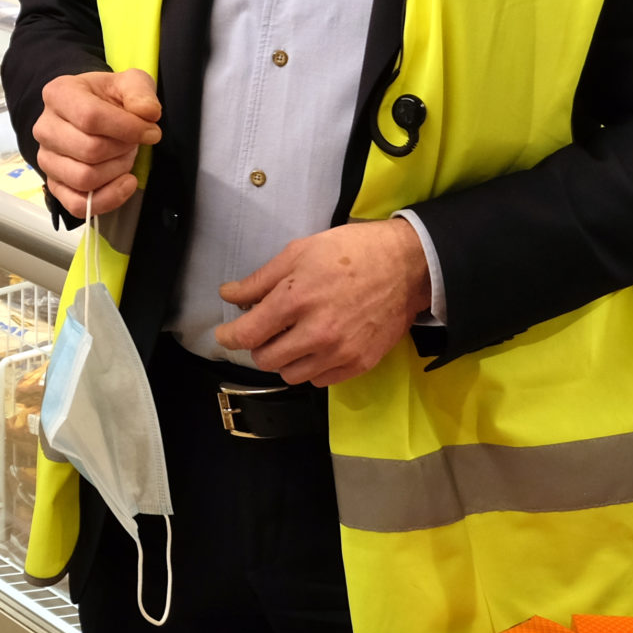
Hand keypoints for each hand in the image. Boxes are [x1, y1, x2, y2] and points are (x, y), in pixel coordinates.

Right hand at [32, 68, 160, 218]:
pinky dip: (108, 199)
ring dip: (116, 171)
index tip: (151, 131)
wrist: (91, 112)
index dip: (127, 128)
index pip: (90, 117)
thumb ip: (140, 92)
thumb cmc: (108, 98)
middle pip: (89, 150)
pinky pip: (77, 205)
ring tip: (125, 158)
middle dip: (123, 150)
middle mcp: (45, 127)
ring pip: (84, 178)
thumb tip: (148, 113)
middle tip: (134, 143)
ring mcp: (46, 159)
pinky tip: (125, 183)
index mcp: (58, 94)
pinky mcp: (54, 185)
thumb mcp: (129, 83)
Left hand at [214, 221, 432, 387]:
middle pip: (266, 360)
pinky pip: (320, 381)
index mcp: (295, 300)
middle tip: (267, 329)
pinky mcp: (359, 364)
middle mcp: (315, 332)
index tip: (226, 334)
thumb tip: (229, 295)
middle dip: (259, 345)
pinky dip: (312, 367)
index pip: (248, 334)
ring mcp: (339, 352)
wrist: (406, 266)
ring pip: (291, 375)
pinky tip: (317, 346)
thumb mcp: (299, 252)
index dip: (229, 336)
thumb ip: (260, 279)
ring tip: (293, 337)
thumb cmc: (350, 251)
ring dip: (285, 359)